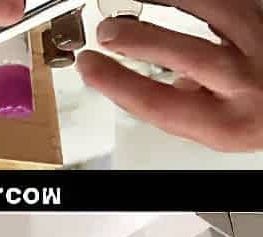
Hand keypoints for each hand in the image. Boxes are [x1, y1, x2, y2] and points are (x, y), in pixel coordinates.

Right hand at [77, 0, 262, 151]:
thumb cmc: (260, 114)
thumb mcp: (220, 126)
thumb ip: (186, 104)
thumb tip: (151, 80)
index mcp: (228, 123)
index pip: (158, 103)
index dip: (115, 82)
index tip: (89, 65)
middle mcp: (249, 84)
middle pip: (183, 54)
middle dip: (136, 39)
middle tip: (106, 31)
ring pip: (210, 7)